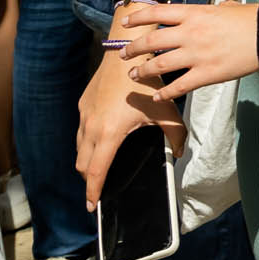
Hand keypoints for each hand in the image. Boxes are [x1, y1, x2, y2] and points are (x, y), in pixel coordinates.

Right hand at [75, 38, 176, 197]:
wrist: (125, 53)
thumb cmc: (147, 83)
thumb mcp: (167, 110)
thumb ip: (176, 136)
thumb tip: (179, 154)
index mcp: (109, 133)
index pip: (95, 171)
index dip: (93, 191)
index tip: (92, 206)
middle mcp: (91, 126)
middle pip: (82, 165)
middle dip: (88, 181)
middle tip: (96, 193)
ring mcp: (84, 115)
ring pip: (79, 148)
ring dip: (86, 163)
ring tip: (97, 171)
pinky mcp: (83, 105)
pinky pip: (81, 131)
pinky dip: (86, 144)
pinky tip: (99, 143)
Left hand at [113, 0, 258, 107]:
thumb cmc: (251, 18)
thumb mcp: (225, 7)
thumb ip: (212, 11)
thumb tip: (214, 10)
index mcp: (194, 13)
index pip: (155, 14)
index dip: (136, 19)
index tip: (125, 23)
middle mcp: (190, 33)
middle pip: (150, 41)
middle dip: (132, 49)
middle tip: (123, 54)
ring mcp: (197, 54)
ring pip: (159, 65)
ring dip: (143, 71)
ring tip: (134, 75)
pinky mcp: (207, 74)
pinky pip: (179, 86)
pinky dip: (165, 93)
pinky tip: (157, 96)